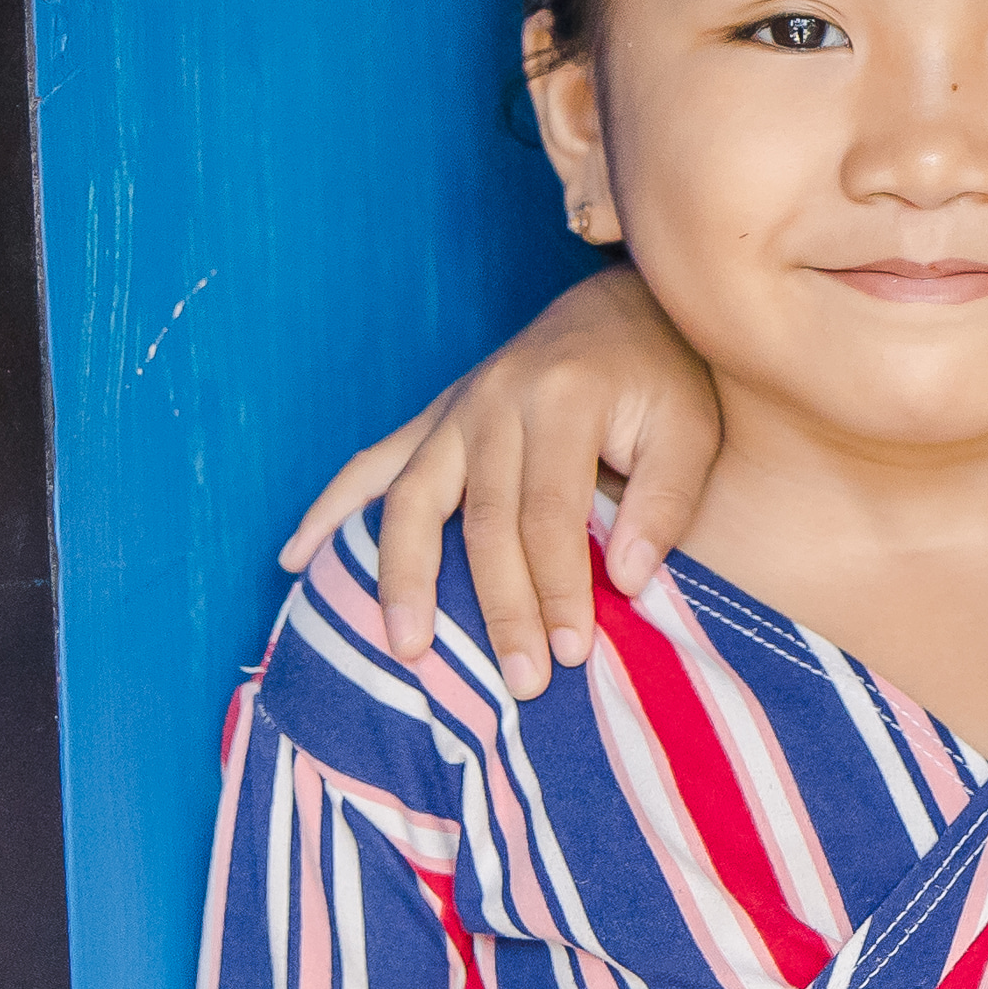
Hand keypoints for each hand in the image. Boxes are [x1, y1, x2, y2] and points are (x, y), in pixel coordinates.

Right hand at [276, 267, 723, 697]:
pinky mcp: (436, 417)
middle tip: (520, 683)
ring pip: (412, 497)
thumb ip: (665, 500)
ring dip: (402, 576)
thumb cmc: (665, 376)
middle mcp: (497, 399)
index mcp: (563, 397)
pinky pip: (373, 463)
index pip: (550, 513)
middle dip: (499, 608)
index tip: (572, 653)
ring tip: (405, 647)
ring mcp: (457, 407)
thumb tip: (628, 580)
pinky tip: (296, 558)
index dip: (558, 587)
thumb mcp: (691, 428)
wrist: (625, 305)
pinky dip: (332, 509)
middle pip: (483, 520)